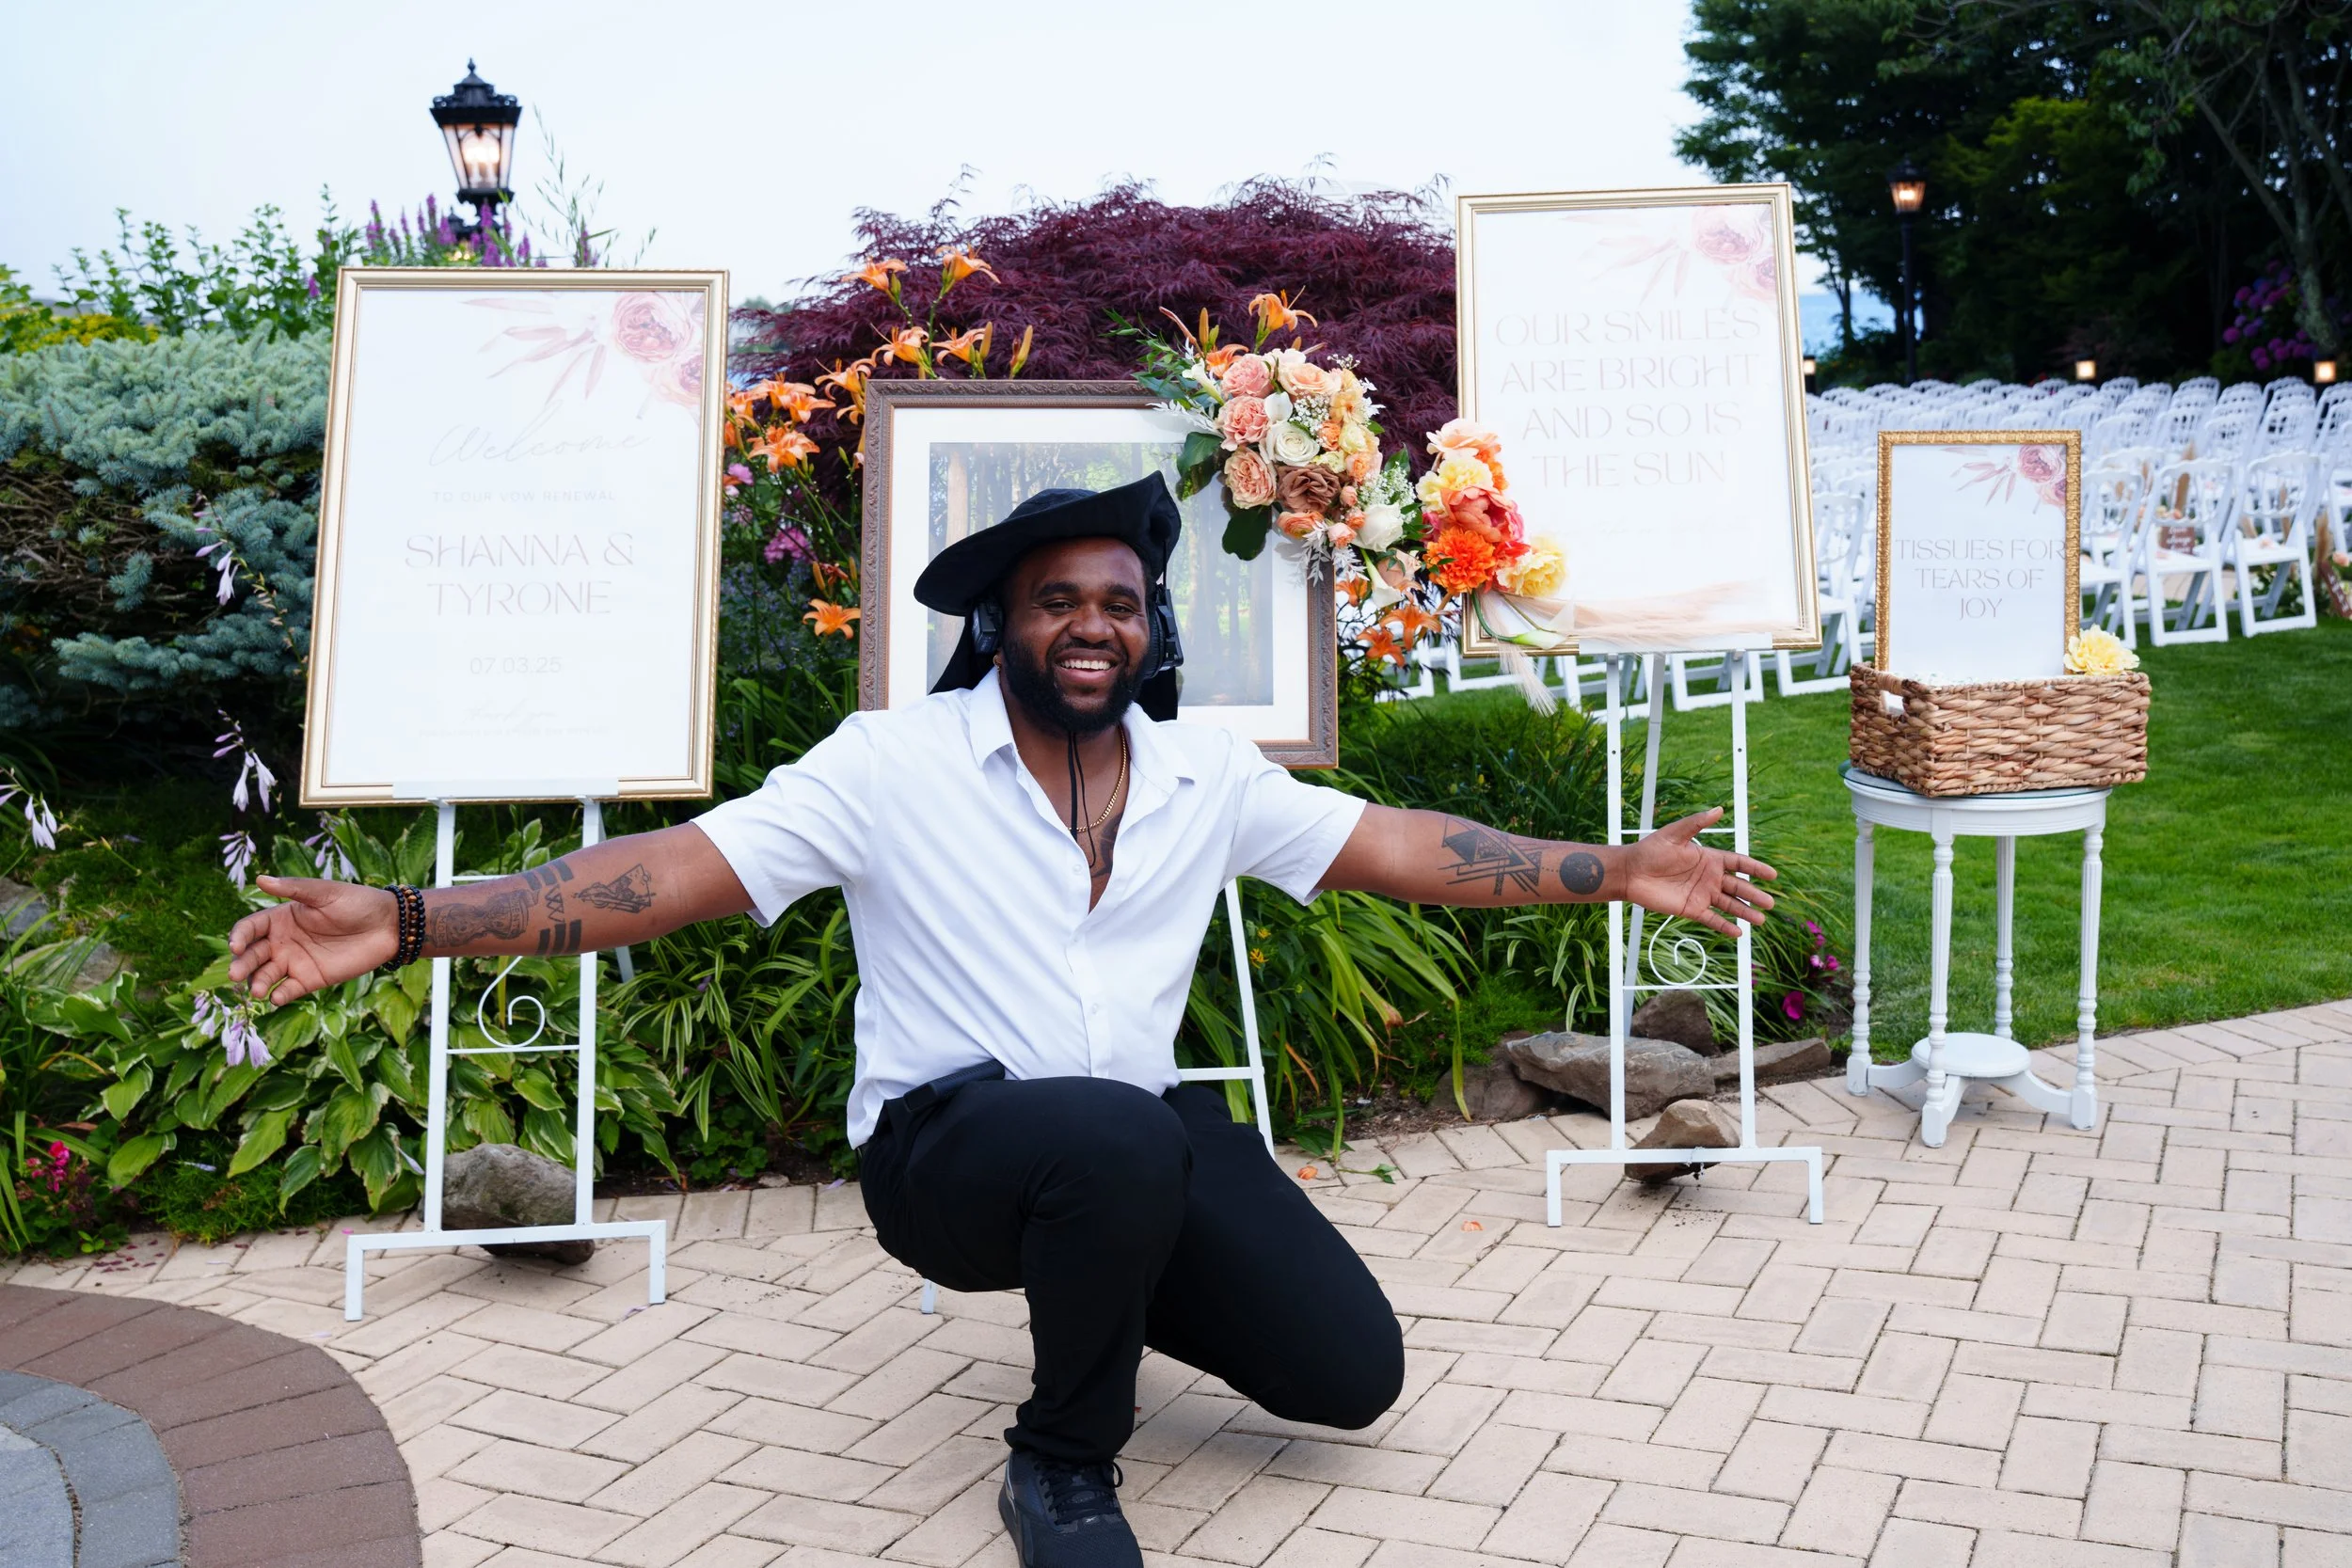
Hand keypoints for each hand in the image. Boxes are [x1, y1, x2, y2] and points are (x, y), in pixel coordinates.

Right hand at [227, 876, 399, 1003]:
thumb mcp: (325, 892)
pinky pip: (289, 990)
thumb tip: (260, 878)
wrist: (388, 926)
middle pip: (252, 954)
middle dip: (242, 964)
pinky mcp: (310, 980)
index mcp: (281, 918)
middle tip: (236, 974)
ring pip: (266, 975)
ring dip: (258, 983)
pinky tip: (277, 997)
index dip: (239, 937)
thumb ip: (294, 888)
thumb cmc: (356, 902)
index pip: (250, 929)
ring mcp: (295, 962)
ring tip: (257, 990)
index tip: (236, 945)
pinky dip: (280, 995)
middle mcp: (282, 941)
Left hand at [1621, 808, 1776, 937]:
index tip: (1772, 875)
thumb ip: (1697, 823)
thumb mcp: (1674, 833)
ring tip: (1761, 920)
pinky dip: (1725, 926)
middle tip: (1771, 903)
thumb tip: (1719, 809)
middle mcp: (1709, 877)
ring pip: (1729, 905)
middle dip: (1755, 895)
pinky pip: (1712, 919)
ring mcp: (1701, 894)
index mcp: (1709, 858)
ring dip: (1745, 912)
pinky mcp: (1690, 909)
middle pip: (1738, 887)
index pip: (1738, 864)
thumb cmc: (1651, 850)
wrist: (1631, 872)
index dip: (1755, 869)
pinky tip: (1738, 933)